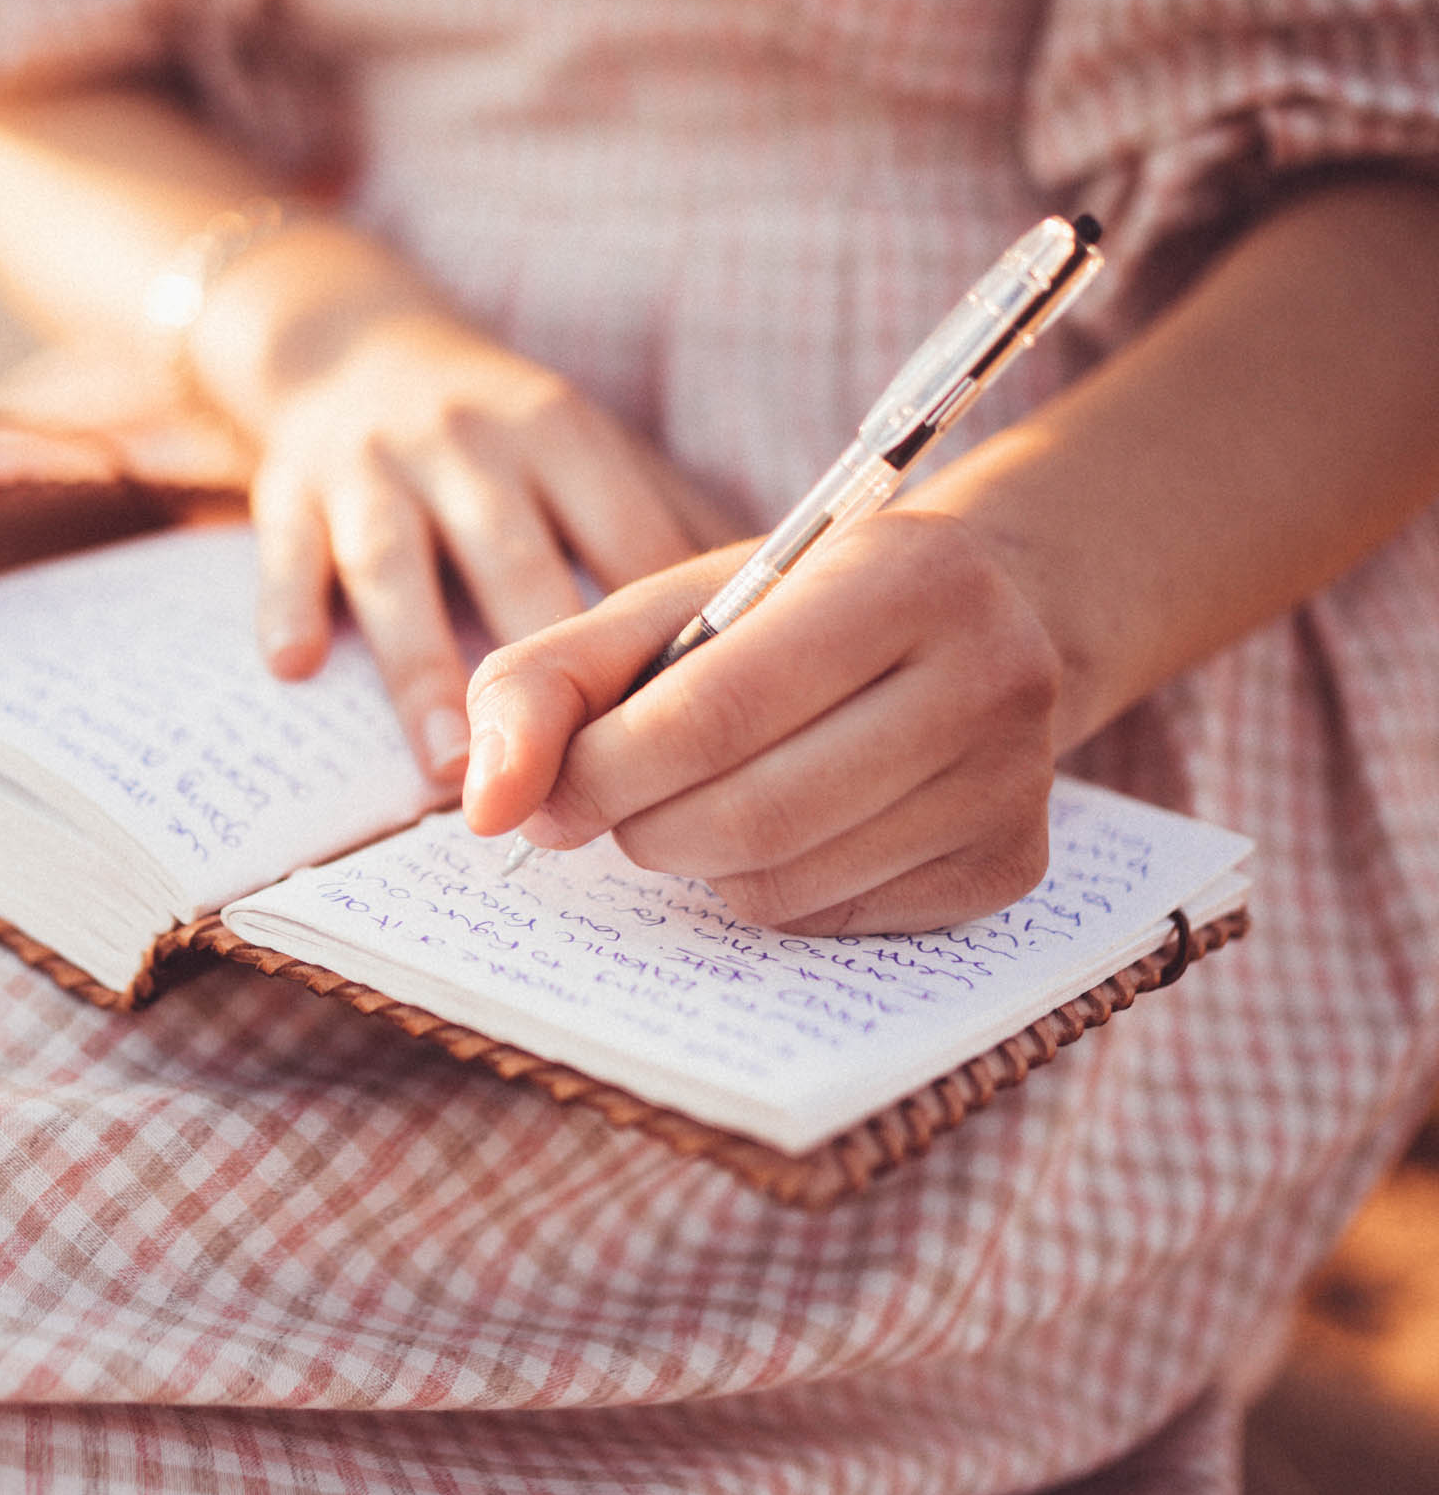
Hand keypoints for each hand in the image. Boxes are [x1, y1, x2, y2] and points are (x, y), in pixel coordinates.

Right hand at [194, 226, 740, 784]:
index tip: (689, 732)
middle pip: (514, 556)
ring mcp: (375, 465)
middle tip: (572, 781)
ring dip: (423, 667)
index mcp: (563, 436)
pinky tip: (300, 667)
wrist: (352, 342)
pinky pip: (288, 548)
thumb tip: (794, 615)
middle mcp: (471, 443)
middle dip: (542, 667)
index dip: (655, 634)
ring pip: (400, 566)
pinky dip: (291, 604)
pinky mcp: (289, 485)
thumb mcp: (590, 449)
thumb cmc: (502, 432)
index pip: (622, 537)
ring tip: (450, 768)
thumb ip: (672, 523)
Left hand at [461, 506, 1064, 933]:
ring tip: (703, 796)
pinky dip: (768, 889)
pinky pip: (831, 920)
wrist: (986, 615)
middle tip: (611, 800)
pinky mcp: (1012, 867)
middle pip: (748, 815)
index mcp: (903, 574)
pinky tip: (786, 824)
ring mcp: (1013, 783)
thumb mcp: (673, 605)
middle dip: (640, 824)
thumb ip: (549, 679)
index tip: (543, 788)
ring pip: (782, 884)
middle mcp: (988, 677)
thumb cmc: (798, 607)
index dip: (600, 768)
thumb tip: (481, 804)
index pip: (712, 711)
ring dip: (699, 861)